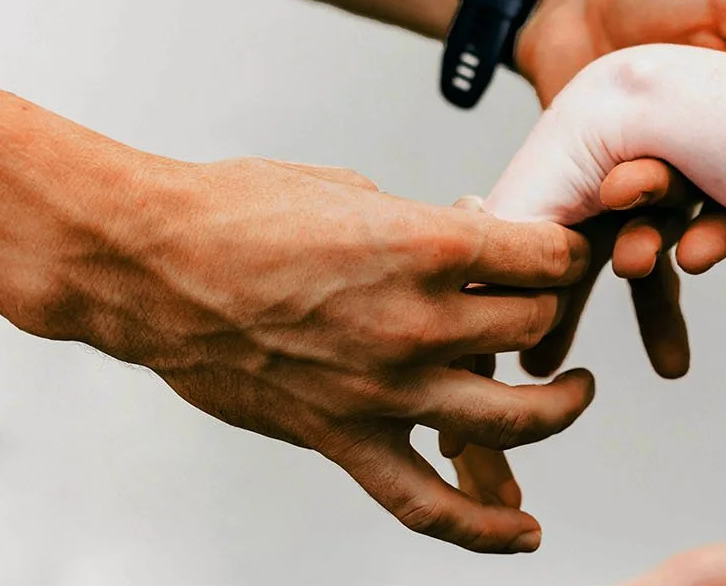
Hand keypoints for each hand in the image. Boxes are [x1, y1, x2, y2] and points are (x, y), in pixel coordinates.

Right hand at [52, 156, 593, 552]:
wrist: (150, 265)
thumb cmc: (242, 211)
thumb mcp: (354, 192)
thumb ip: (426, 224)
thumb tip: (475, 232)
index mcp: (426, 245)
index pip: (547, 259)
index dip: (564, 252)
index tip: (560, 253)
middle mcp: (417, 322)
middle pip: (534, 328)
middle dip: (547, 308)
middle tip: (537, 299)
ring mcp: (384, 388)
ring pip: (513, 417)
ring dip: (559, 408)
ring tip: (575, 393)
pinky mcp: (344, 438)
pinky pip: (427, 503)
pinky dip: (482, 528)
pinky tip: (524, 533)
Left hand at [512, 0, 725, 376]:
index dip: (723, 232)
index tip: (696, 253)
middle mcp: (695, 173)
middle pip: (686, 229)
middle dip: (659, 247)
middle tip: (629, 252)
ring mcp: (639, 187)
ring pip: (640, 252)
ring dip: (622, 282)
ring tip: (582, 313)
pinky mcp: (586, 194)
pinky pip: (584, 253)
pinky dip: (566, 301)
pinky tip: (543, 357)